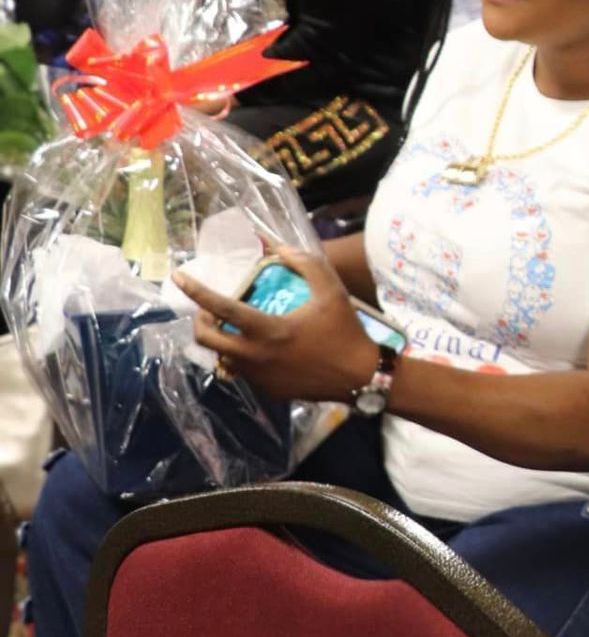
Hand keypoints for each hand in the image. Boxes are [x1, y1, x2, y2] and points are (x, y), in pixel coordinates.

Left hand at [174, 246, 380, 401]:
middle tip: (209, 311)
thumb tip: (276, 245)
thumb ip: (303, 263)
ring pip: (222, 358)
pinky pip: (243, 372)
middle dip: (200, 321)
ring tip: (234, 328)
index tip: (179, 277)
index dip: (196, 290)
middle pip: (206, 340)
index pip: (220, 308)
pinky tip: (261, 348)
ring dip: (221, 340)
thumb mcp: (330, 290)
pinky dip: (243, 356)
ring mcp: (259, 377)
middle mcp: (256, 356)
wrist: (361, 377)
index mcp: (268, 330)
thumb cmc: (346, 330)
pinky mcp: (268, 390)